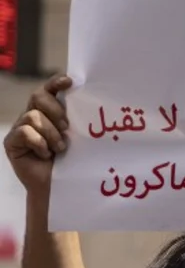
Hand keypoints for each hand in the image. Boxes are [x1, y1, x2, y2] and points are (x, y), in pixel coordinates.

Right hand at [4, 74, 71, 191]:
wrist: (57, 186)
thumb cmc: (71, 160)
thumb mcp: (77, 137)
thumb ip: (77, 120)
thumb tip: (90, 103)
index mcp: (48, 112)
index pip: (48, 90)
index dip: (56, 82)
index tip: (70, 81)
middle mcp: (32, 116)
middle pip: (37, 96)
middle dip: (55, 109)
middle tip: (67, 128)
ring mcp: (20, 128)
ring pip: (33, 116)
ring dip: (50, 133)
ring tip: (60, 148)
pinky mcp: (11, 142)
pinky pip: (24, 132)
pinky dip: (39, 144)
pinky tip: (45, 155)